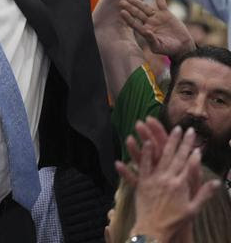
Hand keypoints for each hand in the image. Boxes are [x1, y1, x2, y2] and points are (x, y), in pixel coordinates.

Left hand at [120, 0, 195, 58]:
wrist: (182, 46)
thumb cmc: (169, 49)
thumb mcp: (158, 46)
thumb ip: (151, 39)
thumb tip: (146, 31)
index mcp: (145, 31)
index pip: (134, 23)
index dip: (128, 18)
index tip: (122, 12)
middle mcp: (149, 23)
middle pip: (137, 14)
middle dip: (130, 8)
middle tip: (121, 2)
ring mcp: (156, 17)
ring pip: (146, 8)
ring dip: (138, 3)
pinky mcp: (165, 13)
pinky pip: (161, 2)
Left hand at [120, 126, 219, 241]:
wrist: (155, 230)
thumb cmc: (175, 222)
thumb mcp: (193, 209)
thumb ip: (204, 193)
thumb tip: (217, 182)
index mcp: (181, 185)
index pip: (189, 164)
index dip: (193, 153)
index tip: (197, 143)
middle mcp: (168, 179)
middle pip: (175, 156)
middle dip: (181, 141)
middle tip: (185, 129)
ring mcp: (154, 179)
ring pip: (159, 156)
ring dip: (161, 141)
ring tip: (164, 129)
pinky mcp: (142, 182)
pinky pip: (142, 165)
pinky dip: (143, 153)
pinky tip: (144, 142)